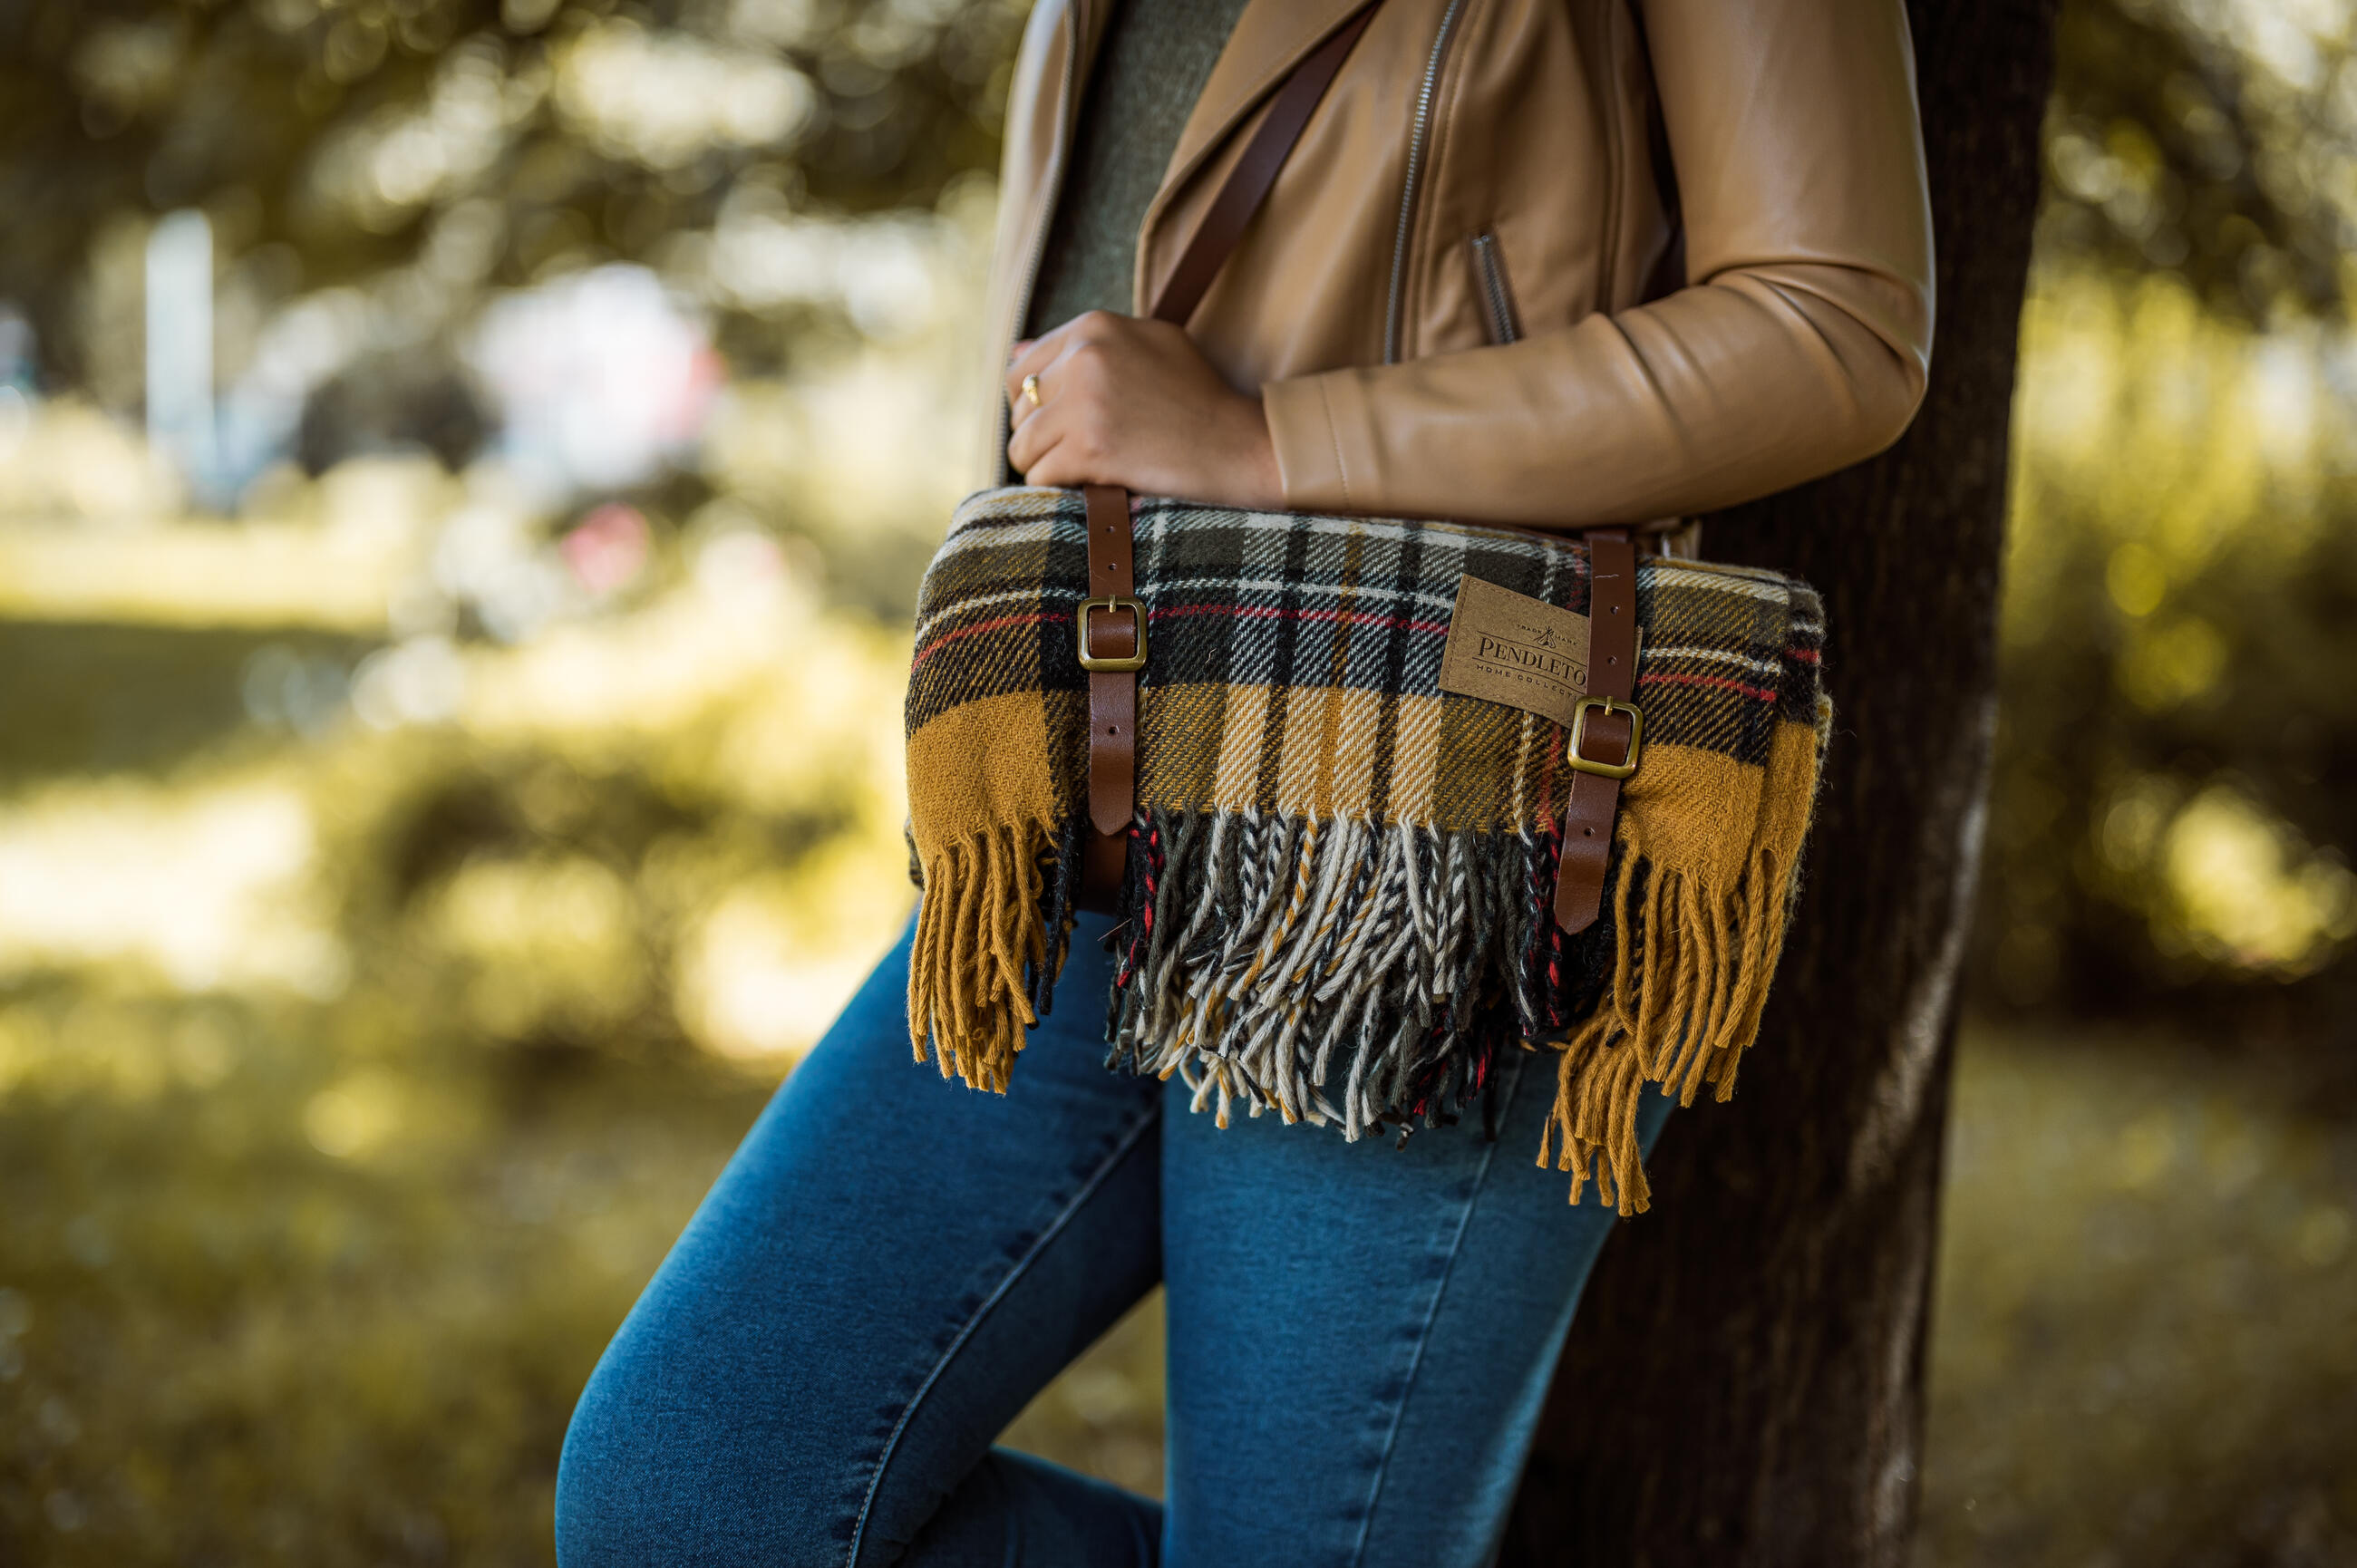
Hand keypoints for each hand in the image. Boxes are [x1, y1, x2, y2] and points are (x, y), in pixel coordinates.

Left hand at [1005, 311, 1283, 508]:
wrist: (1239, 446)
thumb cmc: (1199, 398)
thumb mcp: (1149, 345)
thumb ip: (1084, 343)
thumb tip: (1015, 350)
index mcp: (1095, 327)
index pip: (1022, 366)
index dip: (1033, 404)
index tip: (1060, 424)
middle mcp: (1085, 356)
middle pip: (1017, 407)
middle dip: (1035, 434)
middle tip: (1070, 451)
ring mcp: (1085, 403)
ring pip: (1022, 445)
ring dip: (1044, 465)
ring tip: (1079, 471)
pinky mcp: (1090, 448)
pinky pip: (1040, 475)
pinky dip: (1058, 487)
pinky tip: (1089, 484)